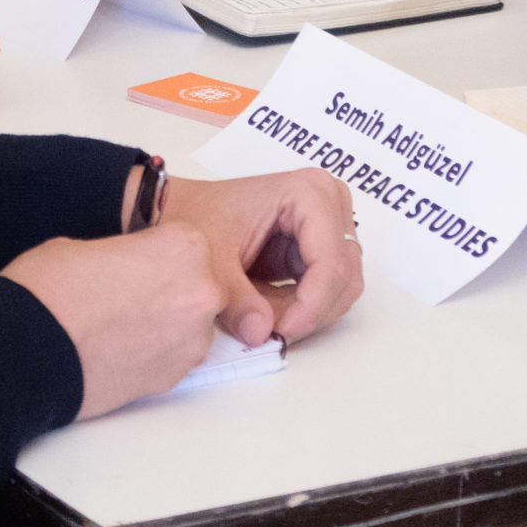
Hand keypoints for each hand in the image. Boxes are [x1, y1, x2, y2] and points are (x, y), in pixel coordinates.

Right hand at [1, 226, 221, 419]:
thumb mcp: (84, 244)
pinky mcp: (176, 377)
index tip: (138, 260)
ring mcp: (192, 339)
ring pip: (191, 324)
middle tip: (128, 293)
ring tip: (119, 324)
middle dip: (170, 288)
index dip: (158, 252)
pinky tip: (119, 348)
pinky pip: (175, 355)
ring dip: (166, 322)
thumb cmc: (51, 291)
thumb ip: (123, 254)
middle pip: (199, 284)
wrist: (29, 351)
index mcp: (184, 246)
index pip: (188, 242)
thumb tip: (123, 267)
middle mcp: (201, 291)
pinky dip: (155, 352)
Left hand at [156, 169, 364, 345]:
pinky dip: (302, 308)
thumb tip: (259, 334)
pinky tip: (269, 308)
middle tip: (271, 332)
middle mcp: (329, 203)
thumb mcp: (212, 260)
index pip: (330, 262)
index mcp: (309, 192)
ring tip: (264, 317)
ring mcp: (329, 225)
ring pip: (340, 288)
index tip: (282, 331)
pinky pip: (327, 289)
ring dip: (306, 313)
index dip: (311, 305)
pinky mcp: (320, 247)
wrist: (183, 209)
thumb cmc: (197, 216)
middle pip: (343, 277)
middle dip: (309, 312)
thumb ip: (237, 300)